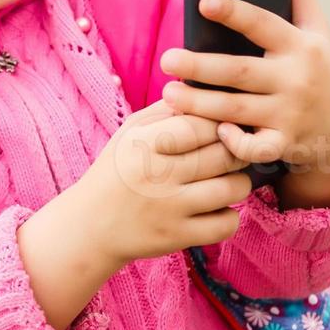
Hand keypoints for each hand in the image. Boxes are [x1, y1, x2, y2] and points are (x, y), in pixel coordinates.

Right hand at [67, 98, 254, 266]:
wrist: (90, 226)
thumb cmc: (118, 169)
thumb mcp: (131, 130)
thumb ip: (167, 109)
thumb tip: (205, 92)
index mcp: (146, 143)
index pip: (202, 124)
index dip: (221, 123)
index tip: (224, 126)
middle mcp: (158, 175)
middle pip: (223, 154)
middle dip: (236, 150)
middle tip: (233, 150)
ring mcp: (169, 209)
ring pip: (233, 188)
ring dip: (239, 181)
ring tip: (228, 178)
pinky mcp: (177, 237)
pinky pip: (226, 224)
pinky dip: (230, 216)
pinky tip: (217, 208)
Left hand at [158, 0, 329, 208]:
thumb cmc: (323, 72)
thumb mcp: (320, 33)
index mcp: (299, 46)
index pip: (263, 24)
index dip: (234, 12)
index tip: (205, 2)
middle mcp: (294, 79)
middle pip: (239, 72)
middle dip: (200, 66)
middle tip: (167, 60)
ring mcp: (288, 114)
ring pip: (236, 110)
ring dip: (199, 104)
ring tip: (169, 94)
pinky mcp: (284, 144)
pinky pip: (253, 149)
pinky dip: (234, 143)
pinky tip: (214, 131)